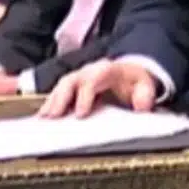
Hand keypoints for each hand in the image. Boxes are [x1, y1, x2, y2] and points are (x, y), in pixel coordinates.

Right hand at [37, 58, 159, 116]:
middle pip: (72, 80)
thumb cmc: (135, 81)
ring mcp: (80, 77)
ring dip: (52, 101)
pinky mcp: (74, 86)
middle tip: (53, 116)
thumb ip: (145, 95)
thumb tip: (142, 105)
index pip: (93, 79)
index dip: (85, 95)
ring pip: (62, 85)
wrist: (129, 73)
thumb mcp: (145, 86)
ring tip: (43, 118)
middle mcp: (90, 71)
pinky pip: (59, 92)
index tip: (80, 113)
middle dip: (61, 98)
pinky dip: (50, 103)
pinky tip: (43, 116)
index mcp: (107, 70)